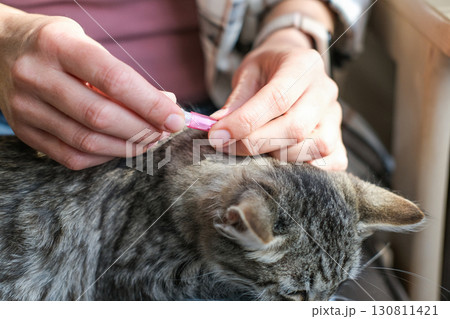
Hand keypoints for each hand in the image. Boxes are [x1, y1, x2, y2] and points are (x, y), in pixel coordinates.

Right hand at [0, 10, 184, 169]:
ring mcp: (25, 107)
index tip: (176, 118)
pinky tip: (120, 147)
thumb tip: (166, 104)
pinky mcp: (24, 131)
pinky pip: (71, 156)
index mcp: (58, 45)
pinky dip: (104, 156)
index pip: (113, 80)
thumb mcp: (86, 44)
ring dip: (128, 147)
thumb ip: (122, 75)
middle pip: (100, 116)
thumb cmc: (55, 45)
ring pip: (87, 141)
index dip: (150, 104)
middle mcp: (36, 76)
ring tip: (150, 141)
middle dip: (143, 130)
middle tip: (165, 132)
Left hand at [208, 28, 346, 170]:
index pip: (277, 98)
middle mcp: (325, 90)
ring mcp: (335, 116)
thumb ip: (236, 102)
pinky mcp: (339, 137)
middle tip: (226, 147)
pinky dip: (307, 169)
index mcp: (303, 65)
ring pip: (314, 148)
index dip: (245, 122)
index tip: (218, 135)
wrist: (293, 64)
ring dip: (278, 157)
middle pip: (297, 127)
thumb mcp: (248, 73)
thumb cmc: (268, 69)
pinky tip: (282, 161)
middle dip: (256, 144)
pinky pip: (332, 162)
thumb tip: (217, 131)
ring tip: (255, 149)